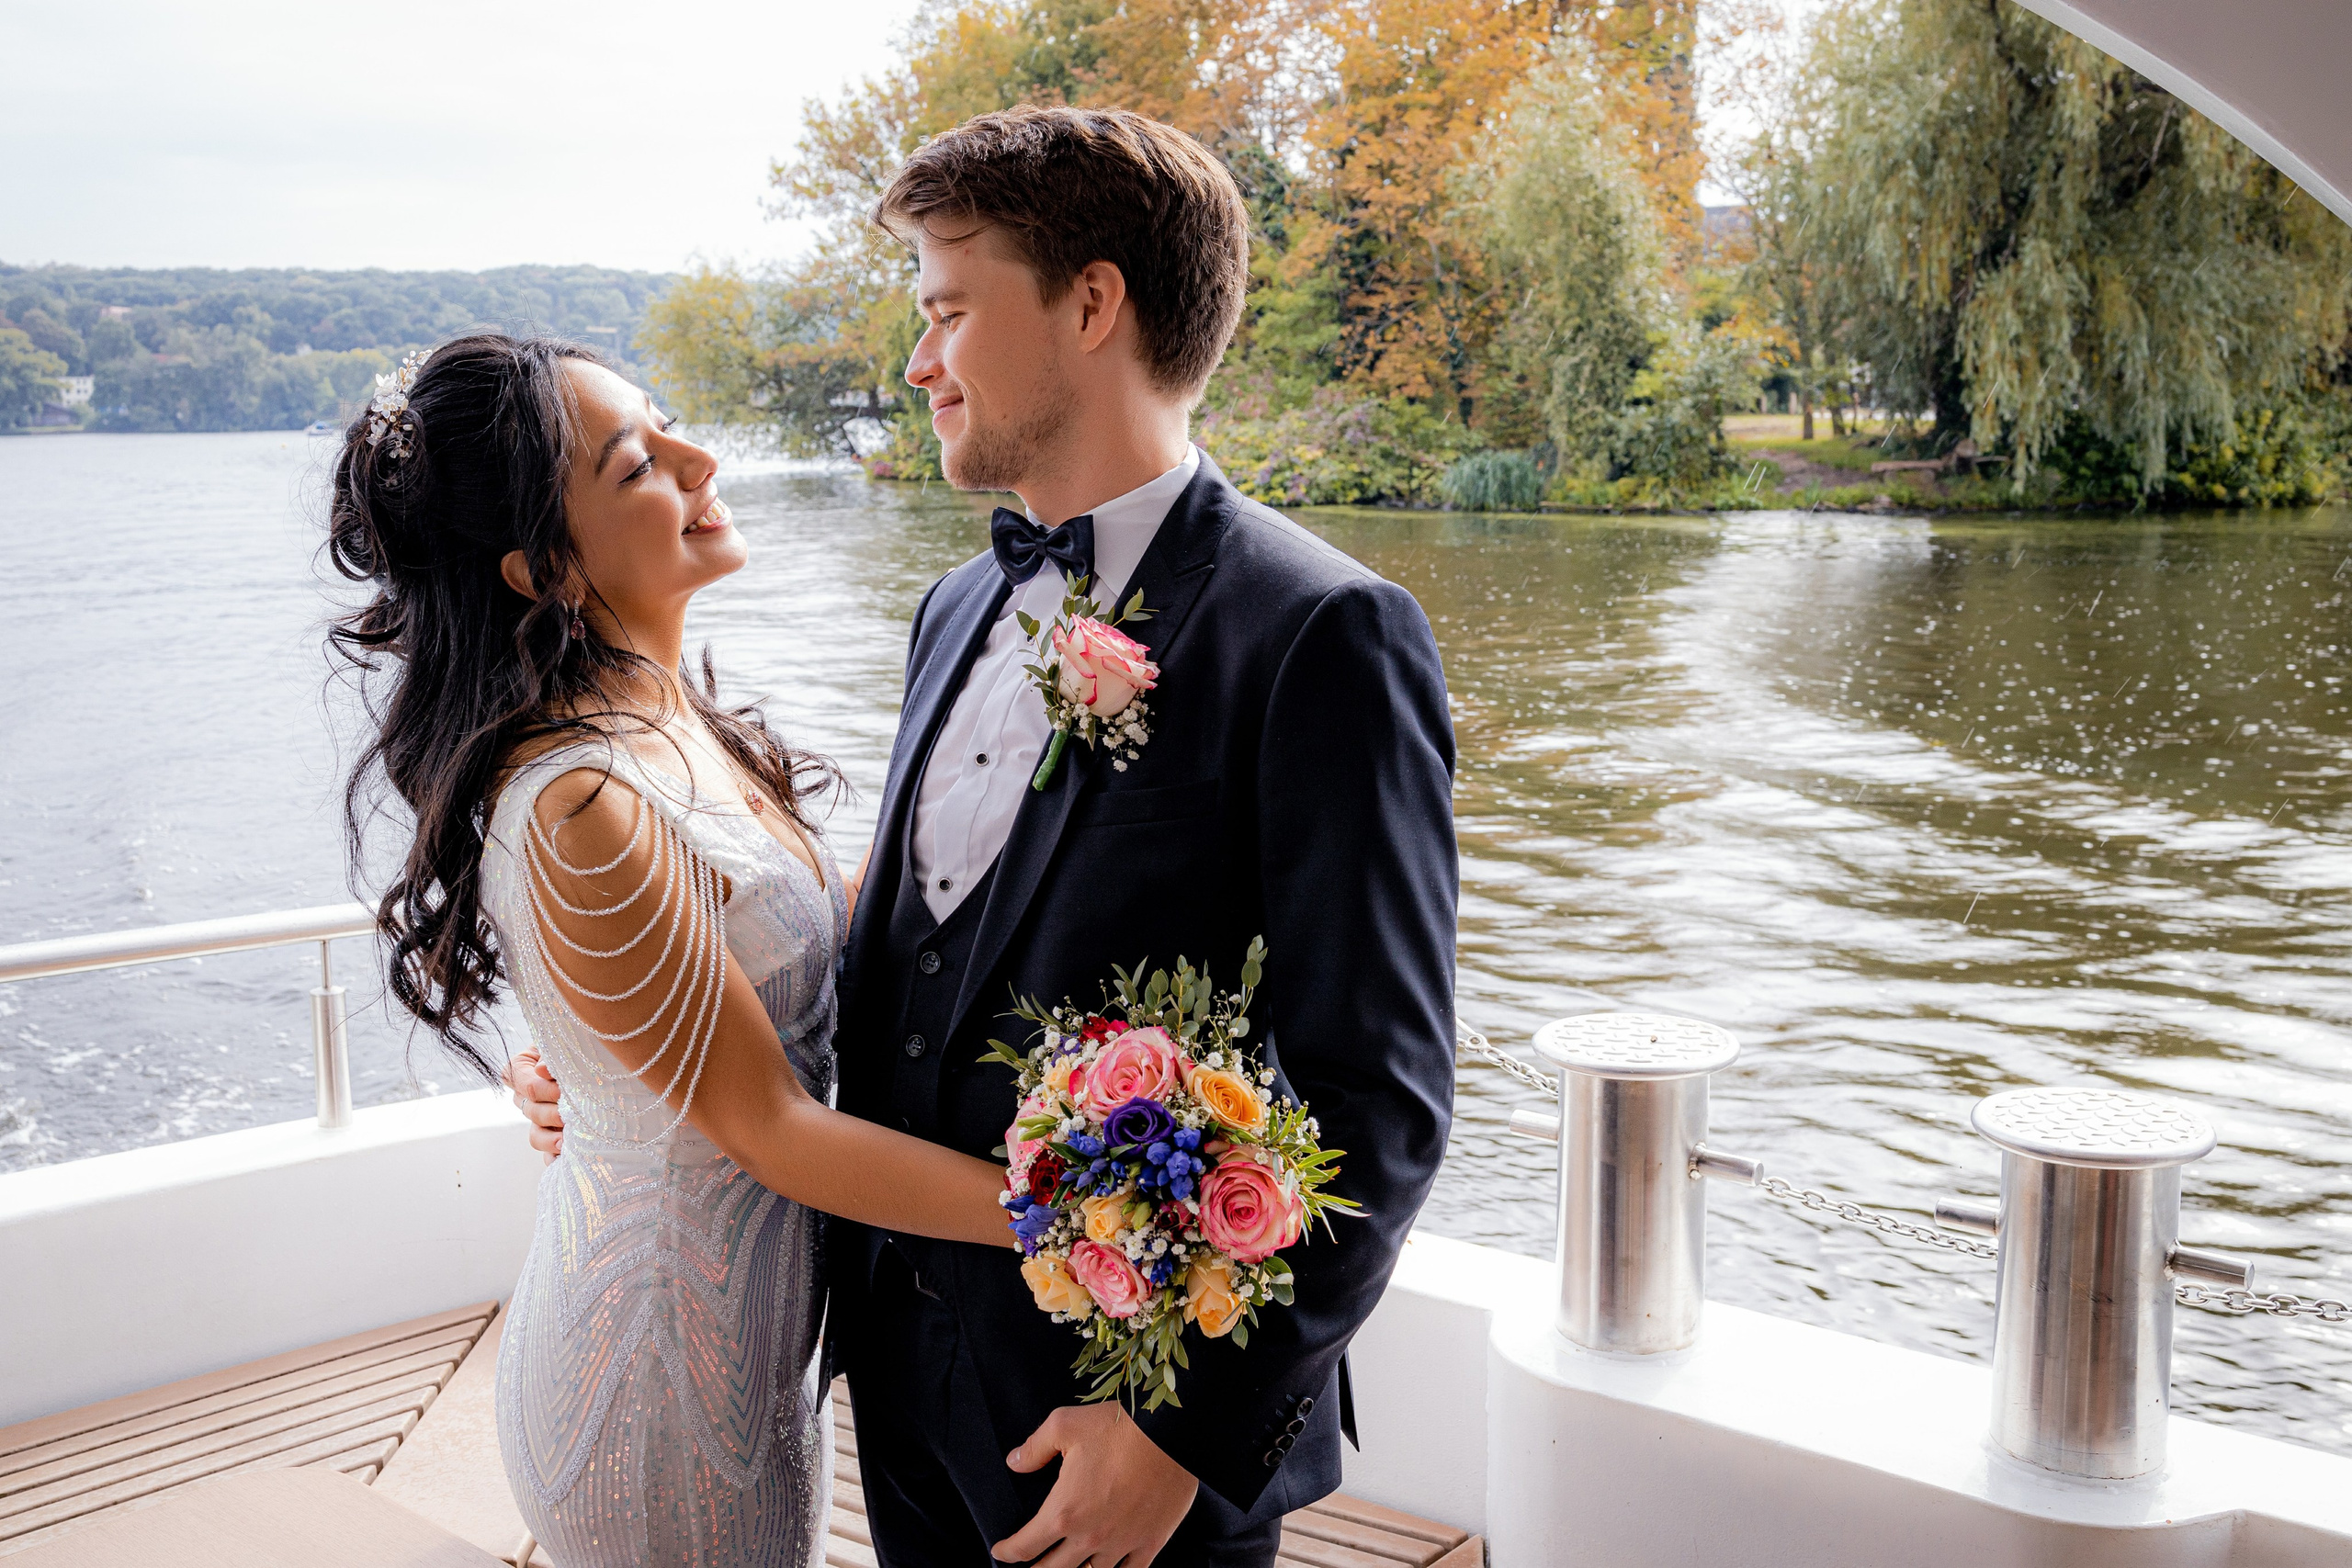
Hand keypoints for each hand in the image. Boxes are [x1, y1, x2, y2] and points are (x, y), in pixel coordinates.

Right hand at [503, 1050, 564, 1159]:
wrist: (594, 1057)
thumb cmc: (575, 1044)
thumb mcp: (563, 1042)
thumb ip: (553, 1055)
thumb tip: (542, 1069)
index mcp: (520, 1071)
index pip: (524, 1084)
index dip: (543, 1090)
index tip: (563, 1091)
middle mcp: (525, 1097)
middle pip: (531, 1110)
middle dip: (552, 1114)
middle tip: (571, 1116)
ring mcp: (538, 1120)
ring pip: (536, 1135)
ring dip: (551, 1139)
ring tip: (566, 1142)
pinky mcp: (552, 1137)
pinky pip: (548, 1154)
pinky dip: (555, 1158)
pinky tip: (566, 1161)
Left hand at [993, 1403, 1196, 1566]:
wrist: (1171, 1432)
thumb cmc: (1117, 1427)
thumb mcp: (1064, 1425)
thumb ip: (1035, 1448)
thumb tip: (1014, 1462)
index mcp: (1064, 1511)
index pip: (1025, 1546)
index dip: (1007, 1552)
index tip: (1001, 1551)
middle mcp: (1089, 1536)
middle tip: (1028, 1566)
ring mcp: (1121, 1544)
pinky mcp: (1150, 1544)